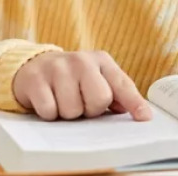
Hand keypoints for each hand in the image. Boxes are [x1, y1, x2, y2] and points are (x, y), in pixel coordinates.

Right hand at [12, 50, 151, 121]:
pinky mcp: (36, 79)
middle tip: (82, 103)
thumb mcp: (96, 79)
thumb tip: (141, 113)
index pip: (122, 84)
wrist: (33, 65)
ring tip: (63, 100)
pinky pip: (50, 111)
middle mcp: (81, 60)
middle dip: (90, 110)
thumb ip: (117, 94)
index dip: (134, 102)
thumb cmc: (73, 78)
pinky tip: (48, 100)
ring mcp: (58, 68)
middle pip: (99, 99)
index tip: (144, 117)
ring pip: (73, 109)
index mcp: (101, 60)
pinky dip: (49, 113)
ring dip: (68, 113)